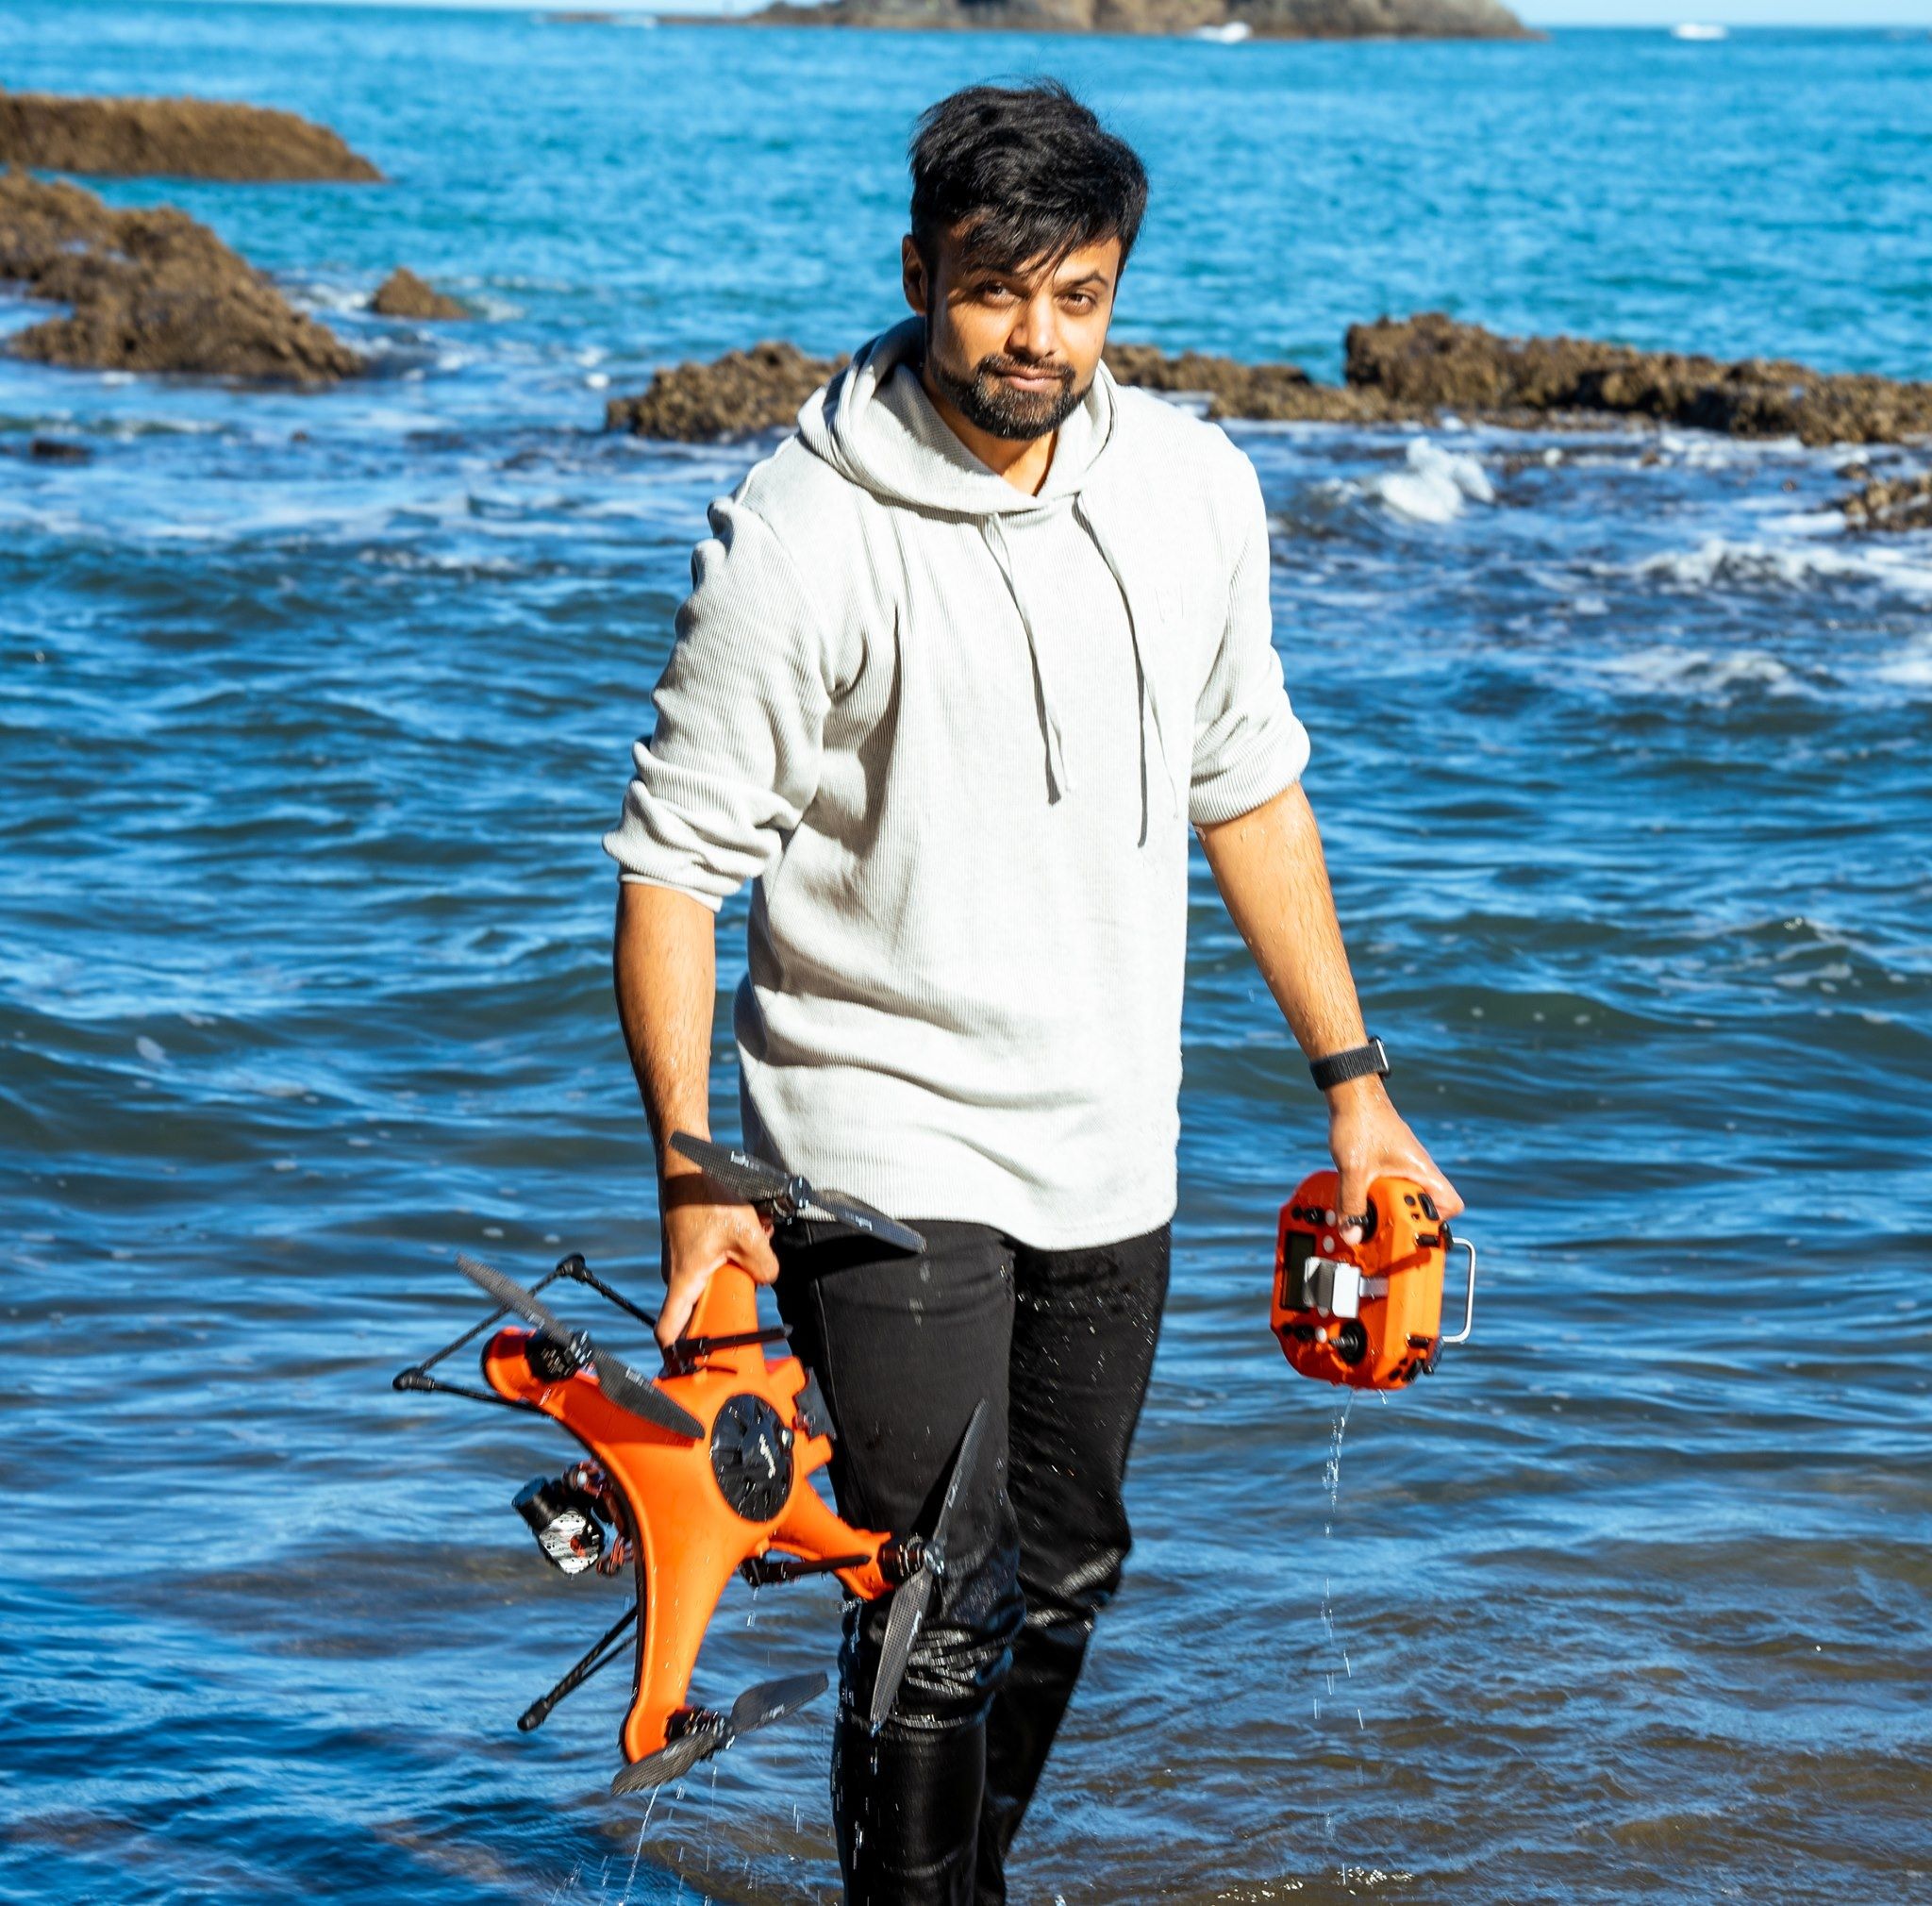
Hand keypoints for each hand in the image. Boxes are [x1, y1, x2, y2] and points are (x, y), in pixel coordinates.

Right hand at [655, 1158, 780, 1347]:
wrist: (687, 1165)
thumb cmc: (706, 1197)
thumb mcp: (747, 1234)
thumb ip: (763, 1267)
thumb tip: (767, 1280)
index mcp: (684, 1280)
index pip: (668, 1329)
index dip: (675, 1353)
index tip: (688, 1367)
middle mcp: (676, 1275)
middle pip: (700, 1308)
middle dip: (727, 1300)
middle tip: (746, 1289)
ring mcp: (680, 1262)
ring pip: (710, 1282)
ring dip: (733, 1271)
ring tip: (750, 1245)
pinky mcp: (688, 1249)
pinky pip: (711, 1264)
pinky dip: (729, 1254)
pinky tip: (746, 1234)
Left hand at [1326, 1076, 1461, 1244]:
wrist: (1351, 1095)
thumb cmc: (1362, 1122)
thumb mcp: (1355, 1168)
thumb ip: (1352, 1202)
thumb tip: (1352, 1235)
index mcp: (1422, 1171)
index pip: (1451, 1205)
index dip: (1436, 1222)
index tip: (1412, 1231)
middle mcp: (1417, 1171)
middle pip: (1422, 1208)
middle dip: (1403, 1220)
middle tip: (1382, 1227)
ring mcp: (1402, 1167)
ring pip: (1401, 1199)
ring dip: (1384, 1210)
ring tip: (1365, 1215)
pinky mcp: (1387, 1165)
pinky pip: (1386, 1189)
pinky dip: (1373, 1198)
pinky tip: (1355, 1199)